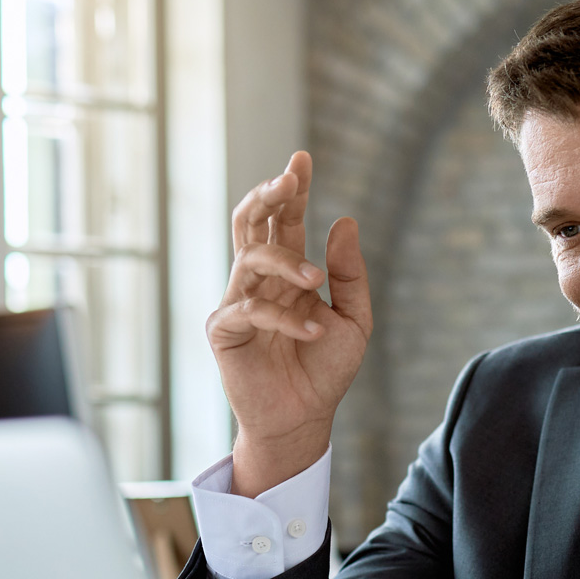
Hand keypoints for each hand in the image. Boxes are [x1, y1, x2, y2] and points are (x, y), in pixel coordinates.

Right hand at [208, 152, 372, 496]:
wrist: (305, 419)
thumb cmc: (325, 371)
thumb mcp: (354, 320)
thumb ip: (350, 274)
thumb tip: (344, 221)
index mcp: (288, 272)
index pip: (284, 220)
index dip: (291, 189)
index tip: (302, 159)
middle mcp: (259, 280)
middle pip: (251, 223)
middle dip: (268, 196)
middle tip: (289, 179)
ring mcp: (238, 302)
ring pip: (250, 257)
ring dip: (286, 262)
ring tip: (316, 281)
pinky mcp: (225, 331)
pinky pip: (249, 308)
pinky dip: (283, 316)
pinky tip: (313, 329)